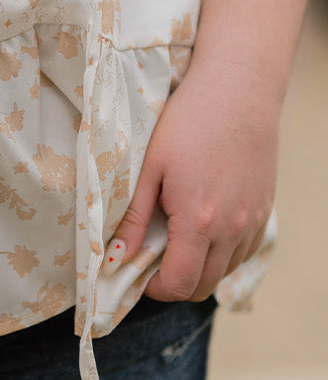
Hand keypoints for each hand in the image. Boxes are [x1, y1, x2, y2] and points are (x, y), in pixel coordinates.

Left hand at [106, 62, 277, 301]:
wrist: (238, 91)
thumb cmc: (188, 122)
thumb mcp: (151, 167)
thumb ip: (134, 218)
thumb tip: (115, 258)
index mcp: (199, 222)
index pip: (178, 284)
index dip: (153, 288)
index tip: (136, 272)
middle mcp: (232, 230)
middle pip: (202, 286)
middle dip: (173, 283)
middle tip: (151, 258)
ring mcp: (253, 222)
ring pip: (225, 272)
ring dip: (199, 269)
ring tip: (176, 239)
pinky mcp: (264, 211)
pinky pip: (243, 252)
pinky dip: (222, 253)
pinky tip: (203, 228)